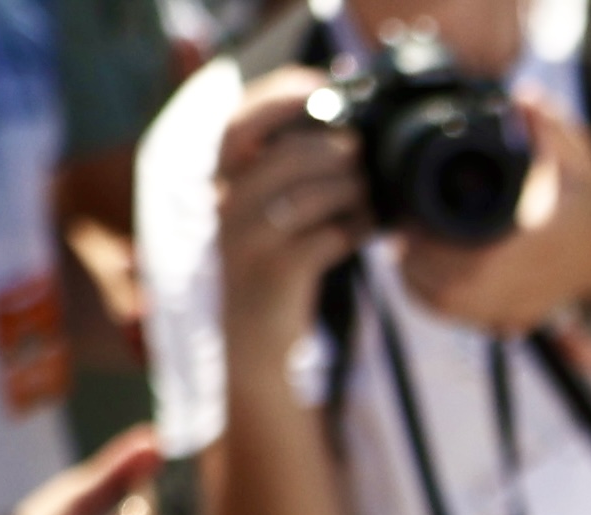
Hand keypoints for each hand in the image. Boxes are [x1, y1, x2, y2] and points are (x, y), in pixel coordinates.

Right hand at [213, 72, 369, 380]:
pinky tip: (365, 229)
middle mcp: (227, 208)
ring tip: (366, 195)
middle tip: (360, 155)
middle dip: (332, 151)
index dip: (278, 99)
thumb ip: (289, 177)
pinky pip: (325, 238)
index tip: (320, 91)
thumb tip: (345, 136)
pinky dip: (353, 229)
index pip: (239, 125)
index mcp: (223, 187)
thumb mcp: (268, 220)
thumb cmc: (272, 273)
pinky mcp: (276, 273)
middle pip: (286, 156)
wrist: (254, 346)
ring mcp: (249, 241)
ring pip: (308, 195)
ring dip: (348, 190)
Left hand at [399, 99, 590, 333]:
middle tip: (403, 223)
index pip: (450, 250)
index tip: (410, 208)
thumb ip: (548, 128)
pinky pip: (455, 317)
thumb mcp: (577, 160)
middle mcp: (513, 284)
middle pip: (432, 279)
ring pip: (437, 303)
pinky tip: (427, 272)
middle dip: (411, 251)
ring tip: (411, 244)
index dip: (420, 231)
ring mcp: (510, 309)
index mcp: (523, 245)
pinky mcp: (508, 322)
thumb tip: (521, 98)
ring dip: (416, 275)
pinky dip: (432, 296)